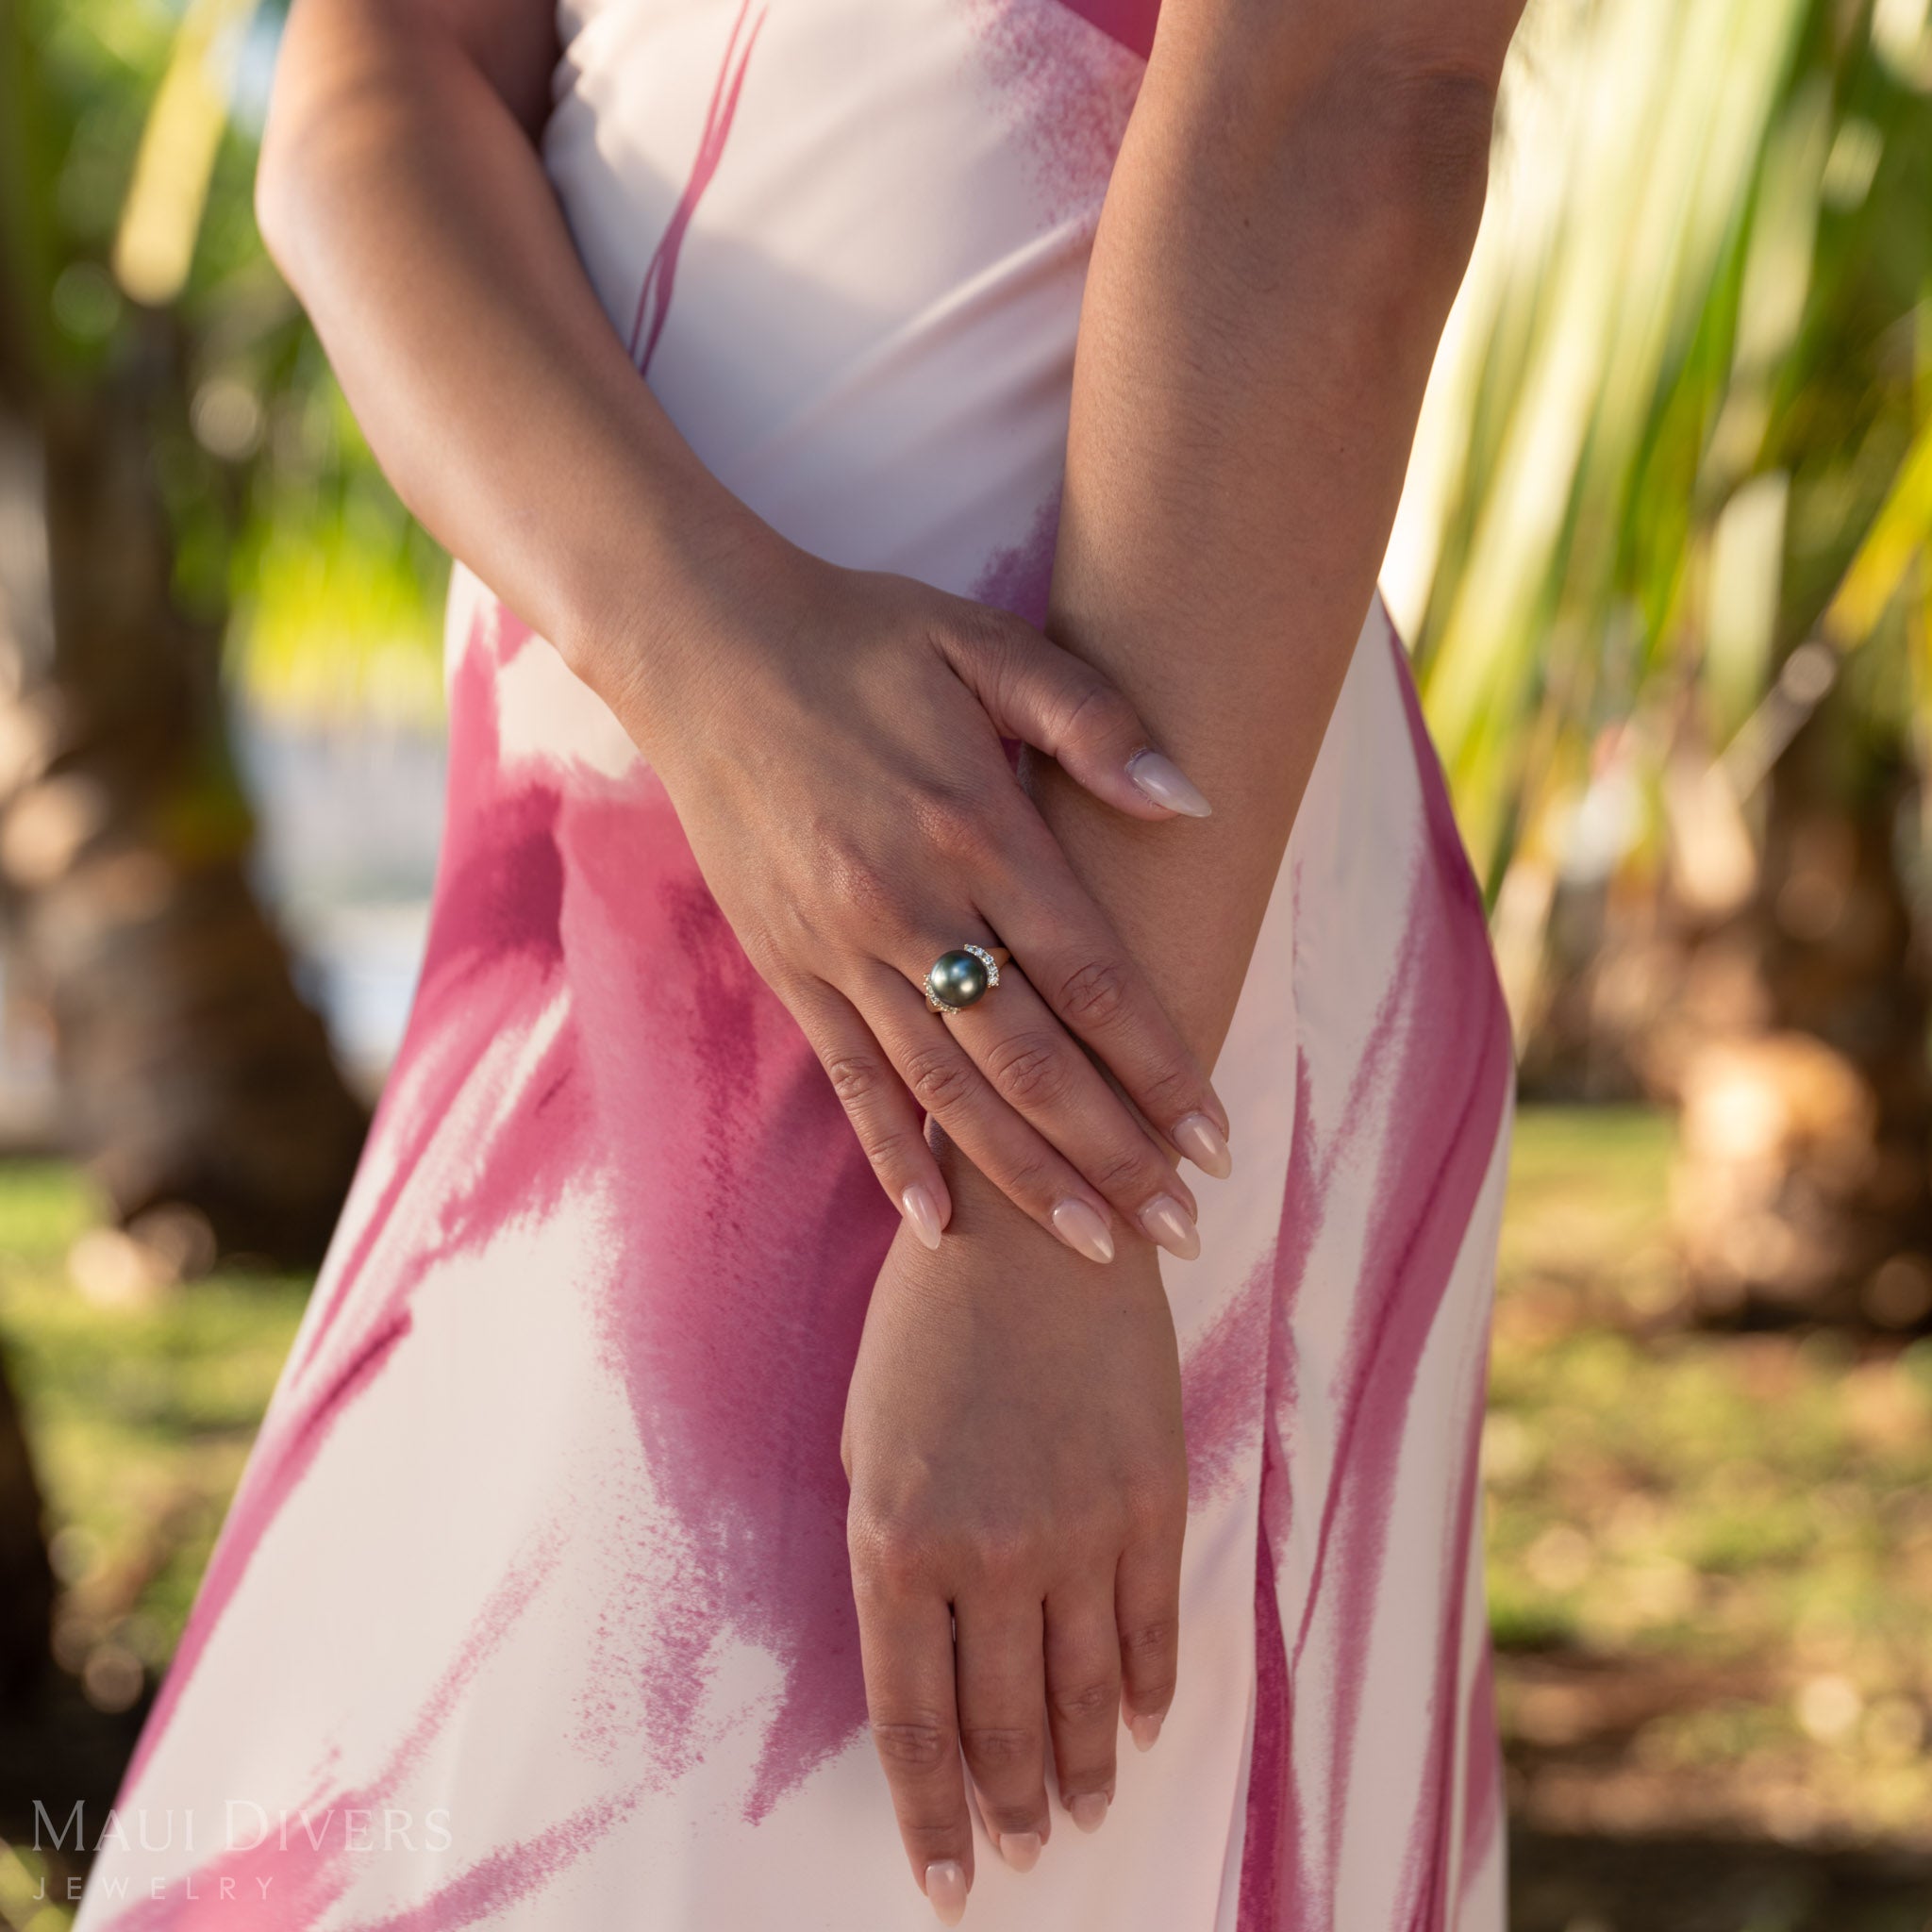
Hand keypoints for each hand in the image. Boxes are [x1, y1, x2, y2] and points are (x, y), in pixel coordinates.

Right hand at [610, 528, 1233, 1262]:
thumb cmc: (862, 637)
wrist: (703, 646)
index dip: (1159, 1065)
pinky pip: (851, 1079)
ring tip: (1095, 1246)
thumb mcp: (986, 643)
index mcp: (976, 828)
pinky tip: (938, 1227)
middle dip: (1113, 1152)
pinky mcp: (788, 967)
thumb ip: (1093, 722)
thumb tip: (1192, 804)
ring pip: (947, 1092)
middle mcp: (909, 905)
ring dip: (1025, 1178)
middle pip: (1031, 1060)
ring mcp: (840, 947)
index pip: (1092, 976)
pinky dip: (894, 1156)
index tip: (1214, 1135)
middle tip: (1180, 1225)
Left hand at [840, 1194, 1186, 1920]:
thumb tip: (920, 1661)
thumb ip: (890, 1557)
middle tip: (1021, 1852)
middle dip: (1009, 1807)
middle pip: (1000, 1728)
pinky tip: (1141, 1728)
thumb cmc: (926, 1323)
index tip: (944, 1884)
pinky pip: (1153, 1629)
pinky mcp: (1151, 1501)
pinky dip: (1147, 1692)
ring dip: (1082, 1769)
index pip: (912, 1728)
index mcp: (895, 1542)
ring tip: (1082, 1814)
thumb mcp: (866, 1438)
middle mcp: (987, 1556)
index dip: (929, 1821)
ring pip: (1084, 1697)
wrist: (1033, 1225)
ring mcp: (1079, 1532)